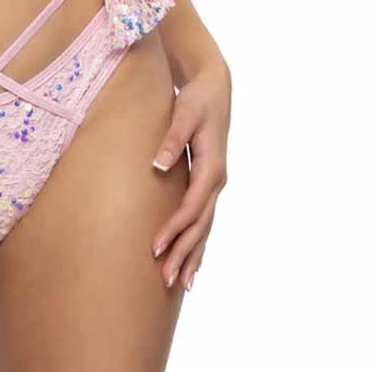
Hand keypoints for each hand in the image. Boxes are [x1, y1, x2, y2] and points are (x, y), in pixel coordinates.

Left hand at [150, 54, 230, 292]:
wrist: (214, 88)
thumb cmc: (196, 99)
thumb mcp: (184, 114)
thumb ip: (172, 140)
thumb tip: (157, 165)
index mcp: (212, 168)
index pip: (191, 207)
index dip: (174, 229)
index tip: (155, 247)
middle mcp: (216, 181)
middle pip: (200, 226)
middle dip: (184, 253)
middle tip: (166, 279)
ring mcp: (214, 184)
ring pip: (205, 227)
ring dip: (193, 254)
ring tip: (181, 283)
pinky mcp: (208, 183)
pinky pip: (204, 219)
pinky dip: (198, 241)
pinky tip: (191, 260)